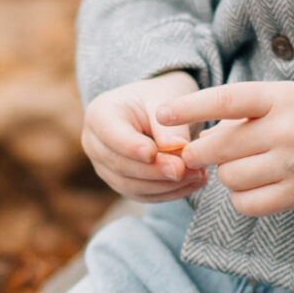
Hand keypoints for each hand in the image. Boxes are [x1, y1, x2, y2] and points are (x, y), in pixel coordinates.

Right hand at [82, 73, 209, 201]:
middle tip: (184, 169)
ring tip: (197, 175)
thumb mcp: (165, 99)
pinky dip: (170, 192)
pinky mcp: (123, 184)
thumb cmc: (160, 97)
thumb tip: (177, 150)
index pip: (110, 135)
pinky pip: (144, 195)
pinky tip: (194, 183)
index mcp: (100, 114)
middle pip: (120, 165)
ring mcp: (106, 168)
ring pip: (132, 186)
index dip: (130, 147)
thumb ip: (169, 126)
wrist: (161, 110)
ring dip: (166, 185)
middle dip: (154, 170)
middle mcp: (95, 144)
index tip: (153, 153)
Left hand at [152, 80, 293, 216]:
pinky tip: (251, 187)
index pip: (226, 100)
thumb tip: (200, 137)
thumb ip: (245, 113)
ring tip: (241, 166)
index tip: (162, 113)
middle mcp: (286, 130)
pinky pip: (249, 204)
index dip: (190, 107)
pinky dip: (241, 198)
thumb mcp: (285, 97)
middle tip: (199, 153)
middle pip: (220, 147)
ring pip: (231, 178)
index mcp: (280, 98)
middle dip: (200, 152)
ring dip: (226, 175)